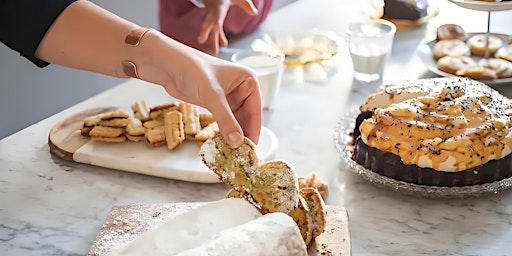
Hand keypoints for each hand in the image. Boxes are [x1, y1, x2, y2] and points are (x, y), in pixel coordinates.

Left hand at [140, 33, 261, 146]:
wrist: (167, 65)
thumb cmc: (192, 70)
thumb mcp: (212, 96)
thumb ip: (226, 120)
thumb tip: (237, 142)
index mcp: (248, 81)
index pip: (256, 111)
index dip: (253, 131)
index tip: (250, 150)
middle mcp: (241, 88)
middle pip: (247, 118)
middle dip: (243, 136)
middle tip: (241, 156)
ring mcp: (229, 96)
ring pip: (235, 121)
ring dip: (233, 136)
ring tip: (231, 153)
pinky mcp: (216, 103)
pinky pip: (224, 121)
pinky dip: (223, 132)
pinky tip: (221, 144)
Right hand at [197, 0, 257, 55]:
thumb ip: (246, 4)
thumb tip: (255, 13)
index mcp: (218, 6)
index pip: (216, 14)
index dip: (215, 20)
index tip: (215, 26)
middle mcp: (213, 12)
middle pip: (208, 23)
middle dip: (205, 32)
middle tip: (200, 40)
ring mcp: (212, 16)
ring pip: (211, 29)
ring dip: (213, 41)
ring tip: (215, 53)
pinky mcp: (214, 18)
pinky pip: (215, 29)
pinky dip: (219, 37)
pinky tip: (224, 44)